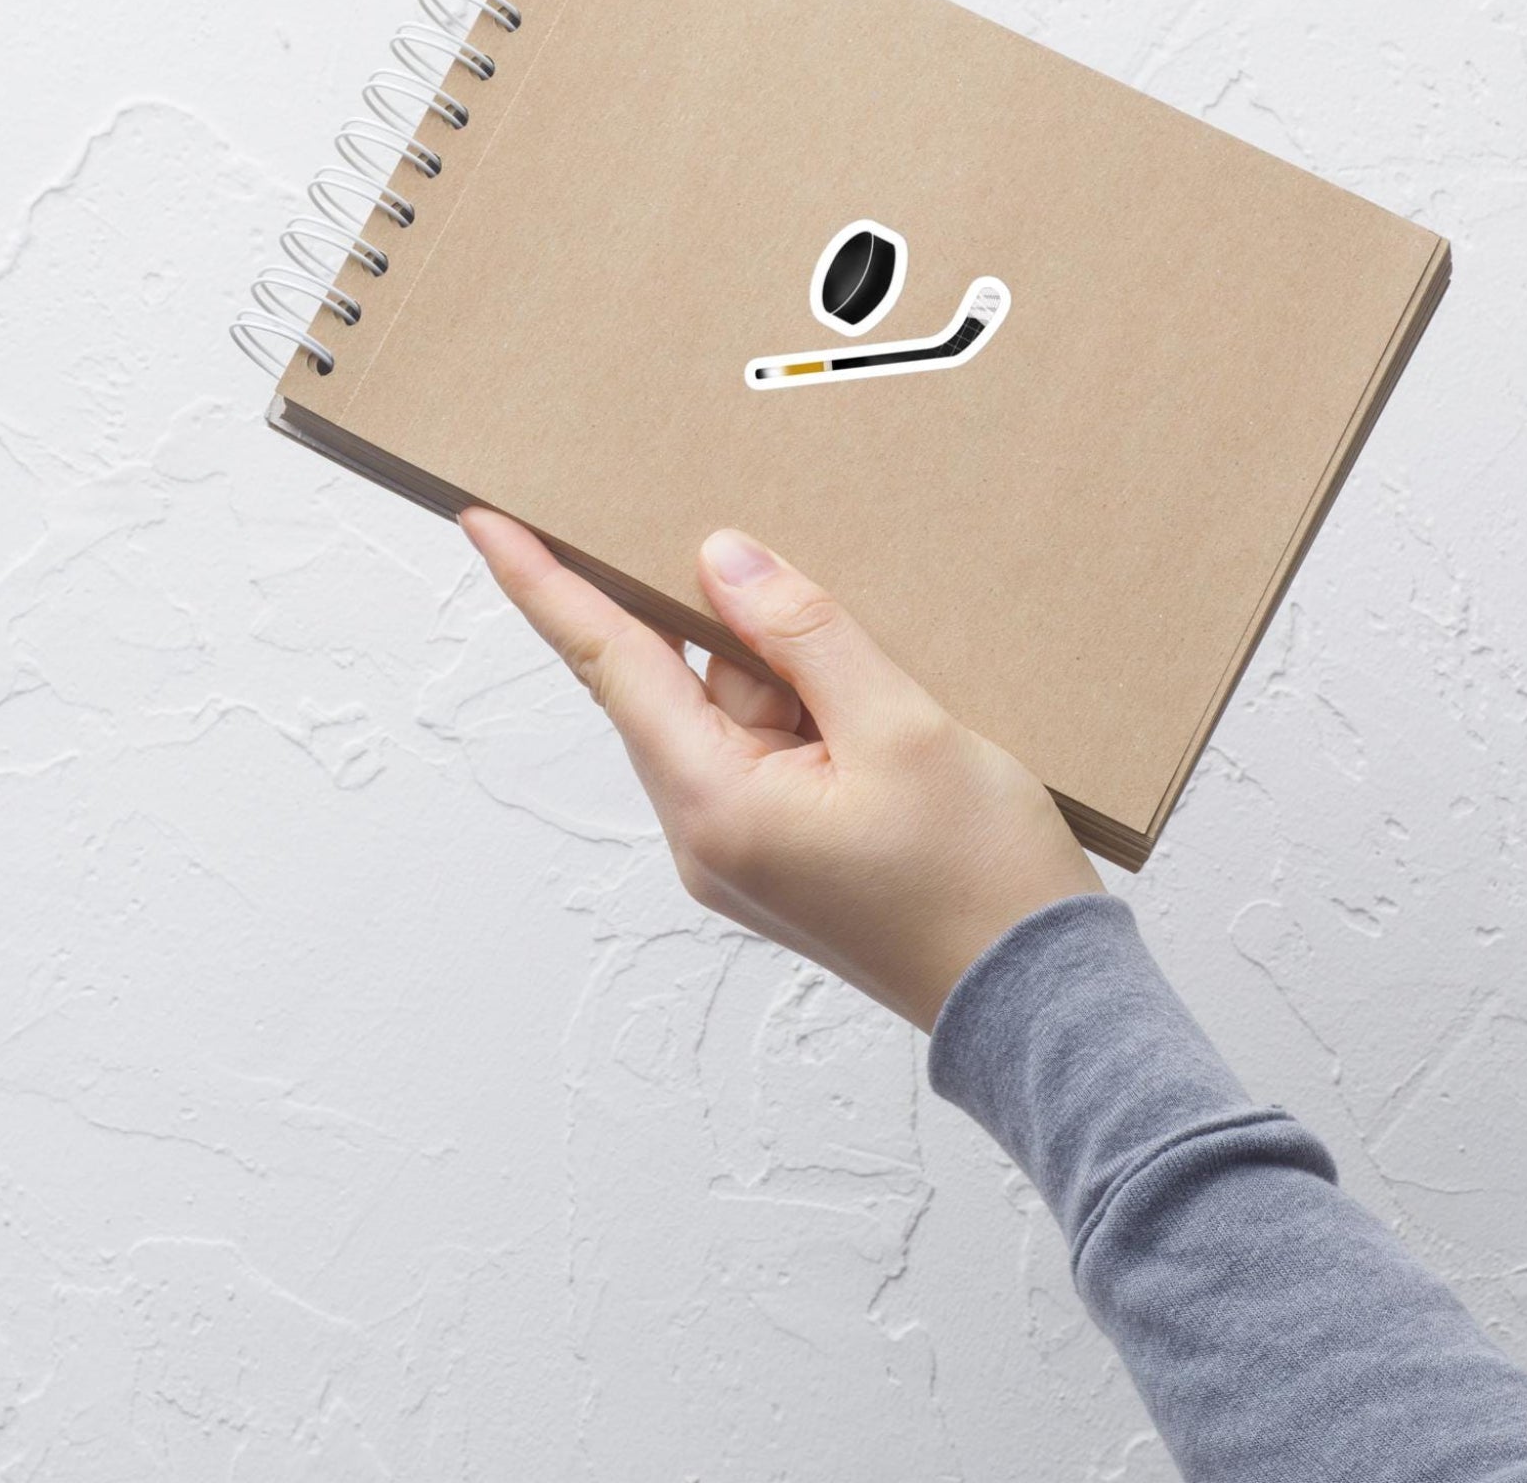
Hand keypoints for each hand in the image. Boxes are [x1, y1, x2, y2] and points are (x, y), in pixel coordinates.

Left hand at [460, 511, 1105, 1030]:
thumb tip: (720, 560)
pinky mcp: (787, 854)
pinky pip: (772, 749)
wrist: (1040, 1004)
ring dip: (789, 668)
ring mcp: (745, 850)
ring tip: (881, 670)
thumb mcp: (902, 729)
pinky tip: (876, 696)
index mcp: (715, 804)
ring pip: (736, 712)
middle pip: (679, 682)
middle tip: (759, 549)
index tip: (486, 521)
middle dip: (722, 617)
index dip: (546, 586)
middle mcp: (707, 834)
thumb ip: (804, 635)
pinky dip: (810, 707)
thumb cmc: (980, 881)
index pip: (611, 665)